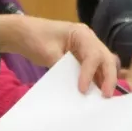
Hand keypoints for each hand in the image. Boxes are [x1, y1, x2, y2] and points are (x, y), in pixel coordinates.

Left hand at [0, 16, 119, 95]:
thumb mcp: (48, 54)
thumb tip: (77, 88)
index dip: (90, 73)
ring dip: (105, 79)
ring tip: (103, 97)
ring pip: (104, 63)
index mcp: (81, 33)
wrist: (23, 33)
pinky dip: (96, 79)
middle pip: (106, 58)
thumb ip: (64, 68)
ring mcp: (86, 47)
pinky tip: (94, 91)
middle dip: (109, 77)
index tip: (82, 90)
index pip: (93, 55)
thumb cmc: (34, 39)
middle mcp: (89, 39)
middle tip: (106, 95)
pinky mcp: (82, 56)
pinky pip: (94, 68)